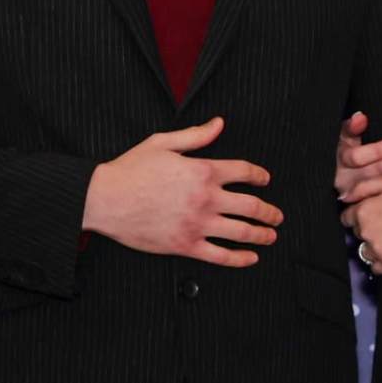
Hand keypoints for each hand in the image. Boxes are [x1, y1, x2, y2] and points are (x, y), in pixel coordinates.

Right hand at [83, 115, 278, 262]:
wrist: (104, 199)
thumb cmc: (130, 170)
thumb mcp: (162, 143)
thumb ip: (196, 136)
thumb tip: (219, 124)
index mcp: (202, 170)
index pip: (244, 172)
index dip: (260, 175)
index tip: (265, 180)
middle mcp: (205, 198)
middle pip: (251, 205)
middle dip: (269, 211)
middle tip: (277, 215)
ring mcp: (197, 224)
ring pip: (242, 232)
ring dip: (262, 234)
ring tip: (271, 235)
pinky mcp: (186, 245)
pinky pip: (221, 256)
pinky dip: (240, 259)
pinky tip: (251, 258)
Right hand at [335, 108, 381, 211]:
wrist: (332, 177)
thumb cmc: (340, 152)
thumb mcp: (340, 138)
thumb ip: (349, 128)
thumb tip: (360, 117)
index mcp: (340, 165)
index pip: (358, 158)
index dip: (379, 150)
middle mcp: (349, 182)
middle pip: (379, 170)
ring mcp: (363, 193)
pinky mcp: (375, 197)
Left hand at [348, 176, 381, 274]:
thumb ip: (363, 187)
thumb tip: (343, 197)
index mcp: (363, 211)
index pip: (347, 217)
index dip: (360, 213)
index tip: (374, 212)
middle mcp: (366, 232)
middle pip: (356, 233)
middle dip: (367, 227)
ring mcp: (377, 250)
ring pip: (364, 250)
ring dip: (374, 244)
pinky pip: (375, 267)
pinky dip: (381, 261)